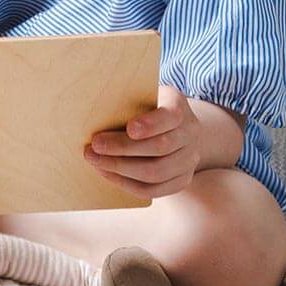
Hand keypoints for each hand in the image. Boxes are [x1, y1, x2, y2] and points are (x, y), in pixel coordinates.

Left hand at [83, 84, 201, 198]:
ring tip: (95, 161)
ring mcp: (189, 160)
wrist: (174, 126)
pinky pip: (154, 190)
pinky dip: (127, 184)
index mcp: (179, 108)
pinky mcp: (181, 179)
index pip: (170, 117)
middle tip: (94, 147)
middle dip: (123, 149)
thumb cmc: (146, 107)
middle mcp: (190, 134)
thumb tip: (96, 115)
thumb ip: (126, 103)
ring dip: (120, 170)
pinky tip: (107, 173)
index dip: (150, 124)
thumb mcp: (140, 95)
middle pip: (160, 148)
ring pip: (156, 173)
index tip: (129, 128)